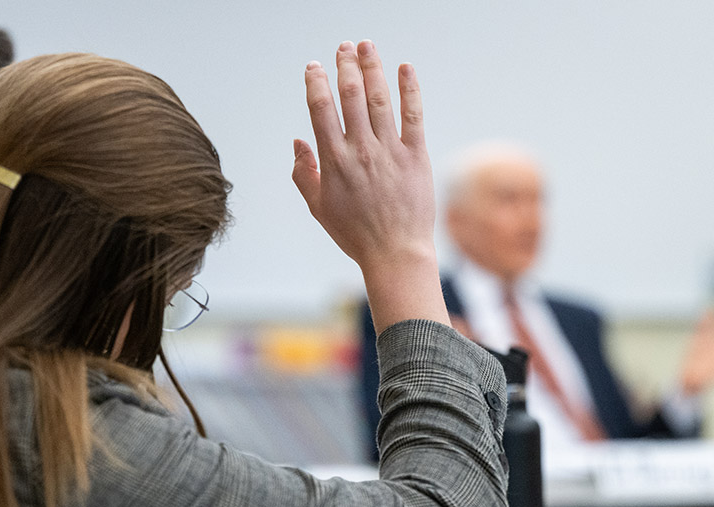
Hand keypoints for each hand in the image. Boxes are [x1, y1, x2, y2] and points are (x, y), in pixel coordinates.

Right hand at [292, 40, 446, 331]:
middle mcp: (360, 150)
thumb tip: (298, 142)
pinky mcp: (415, 156)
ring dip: (372, 67)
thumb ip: (303, 174)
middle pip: (350, 95)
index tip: (314, 66)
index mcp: (333, 161)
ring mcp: (389, 151)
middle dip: (345, 65)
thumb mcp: (319, 207)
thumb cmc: (355, 234)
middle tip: (344, 46)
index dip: (316, 82)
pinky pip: (413, 115)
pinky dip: (409, 89)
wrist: (395, 252)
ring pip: (379, 99)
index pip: (320, 110)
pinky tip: (405, 68)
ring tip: (367, 46)